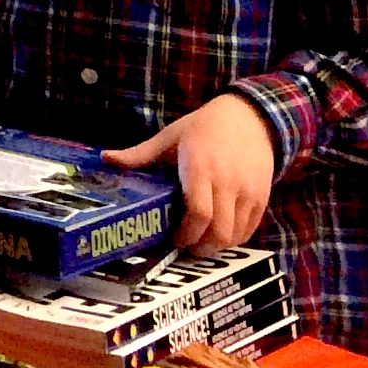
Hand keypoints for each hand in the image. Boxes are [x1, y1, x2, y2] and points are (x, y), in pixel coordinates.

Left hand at [108, 96, 275, 251]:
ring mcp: (249, 192)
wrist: (248, 119)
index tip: (174, 239)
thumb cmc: (203, 128)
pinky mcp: (262, 198)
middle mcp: (227, 183)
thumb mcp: (169, 137)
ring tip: (200, 244)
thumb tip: (105, 158)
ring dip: (217, 246)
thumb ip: (139, 154)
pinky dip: (234, 239)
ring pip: (235, 234)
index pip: (198, 212)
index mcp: (200, 168)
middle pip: (218, 231)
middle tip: (186, 248)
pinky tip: (219, 236)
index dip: (186, 233)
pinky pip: (250, 229)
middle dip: (200, 247)